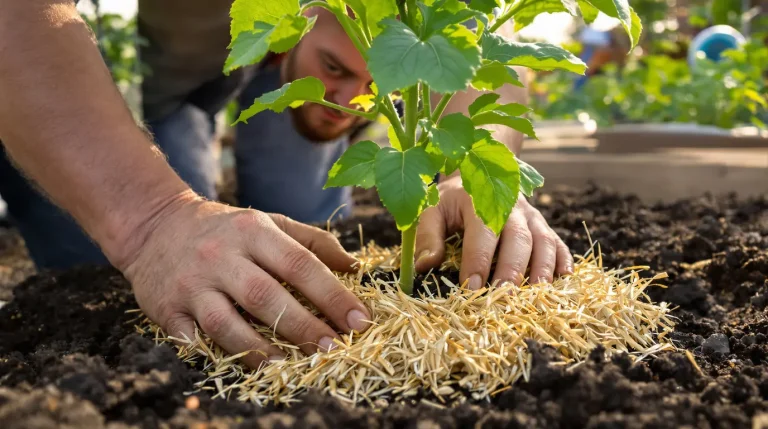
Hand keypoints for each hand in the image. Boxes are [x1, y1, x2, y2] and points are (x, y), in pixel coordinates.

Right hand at [119, 198, 370, 368]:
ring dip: (259, 349)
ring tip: (287, 366)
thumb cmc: (226, 229)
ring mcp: (192, 283)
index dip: (332, 295)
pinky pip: (188, 336)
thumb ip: (313, 242)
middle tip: (332, 349)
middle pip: (266, 297)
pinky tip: (234, 363)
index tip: (359, 321)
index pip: (300, 264)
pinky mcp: (166, 306)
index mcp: (253, 231)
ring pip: (226, 322)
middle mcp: (222, 255)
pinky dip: (209, 352)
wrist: (156, 224)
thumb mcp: (269, 222)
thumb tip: (355, 268)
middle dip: (304, 327)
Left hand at [414, 176, 572, 288]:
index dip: (477, 260)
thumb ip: (427, 236)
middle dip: (512, 269)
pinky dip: (564, 260)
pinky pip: (558, 242)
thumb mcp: (432, 209)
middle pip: (518, 238)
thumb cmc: (451, 200)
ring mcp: (531, 216)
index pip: (482, 232)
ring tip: (538, 294)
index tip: (470, 288)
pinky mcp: (543, 225)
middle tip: (504, 297)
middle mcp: (511, 207)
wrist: (478, 171)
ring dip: (543, 267)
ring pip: (543, 240)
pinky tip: (565, 279)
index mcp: (480, 201)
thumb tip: (426, 266)